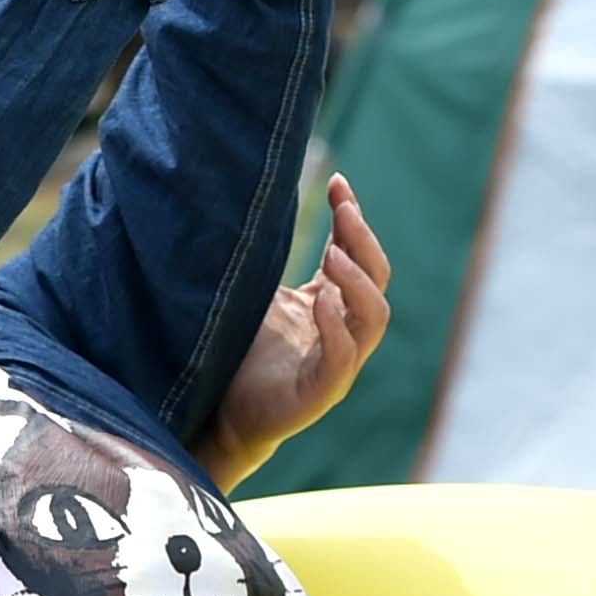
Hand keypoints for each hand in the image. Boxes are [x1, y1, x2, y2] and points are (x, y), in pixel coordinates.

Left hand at [210, 174, 390, 480]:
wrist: (218, 412)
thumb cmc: (237, 353)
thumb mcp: (258, 295)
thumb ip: (269, 259)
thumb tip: (259, 202)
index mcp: (332, 306)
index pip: (358, 256)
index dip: (353, 220)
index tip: (339, 182)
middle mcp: (344, 332)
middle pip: (377, 280)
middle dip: (364, 241)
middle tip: (346, 211)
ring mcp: (338, 365)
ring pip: (374, 319)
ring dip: (359, 282)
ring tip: (335, 253)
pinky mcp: (320, 394)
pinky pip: (343, 360)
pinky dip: (337, 328)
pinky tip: (322, 302)